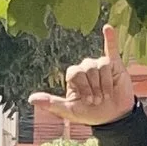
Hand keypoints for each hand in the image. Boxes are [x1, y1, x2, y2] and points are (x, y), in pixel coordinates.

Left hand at [30, 22, 137, 136]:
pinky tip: (108, 28)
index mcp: (73, 76)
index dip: (83, 87)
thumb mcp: (69, 111)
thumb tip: (31, 99)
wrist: (113, 117)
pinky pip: (111, 48)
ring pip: (100, 65)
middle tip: (98, 100)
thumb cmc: (90, 113)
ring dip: (104, 84)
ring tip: (106, 96)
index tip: (89, 102)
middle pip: (87, 68)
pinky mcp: (114, 65)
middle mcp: (85, 68)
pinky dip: (110, 38)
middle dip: (94, 88)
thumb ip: (52, 104)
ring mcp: (100, 65)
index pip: (74, 72)